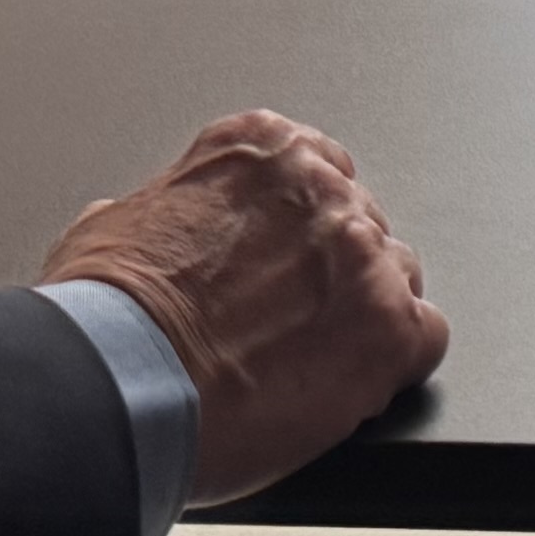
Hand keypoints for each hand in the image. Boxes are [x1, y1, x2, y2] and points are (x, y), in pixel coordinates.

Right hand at [42, 110, 447, 506]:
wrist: (118, 382)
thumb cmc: (107, 316)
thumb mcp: (110, 226)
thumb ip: (162, 210)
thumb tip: (152, 226)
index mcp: (261, 150)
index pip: (319, 170)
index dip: (301, 228)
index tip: (286, 260)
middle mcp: (323, 190)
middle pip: (360, 226)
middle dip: (330, 273)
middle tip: (285, 321)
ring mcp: (363, 259)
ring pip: (397, 279)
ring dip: (363, 316)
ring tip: (311, 360)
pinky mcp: (389, 331)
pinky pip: (427, 337)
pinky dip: (395, 364)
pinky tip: (351, 385)